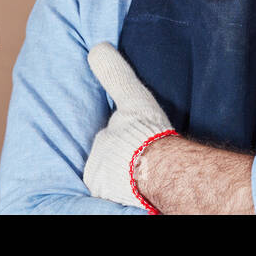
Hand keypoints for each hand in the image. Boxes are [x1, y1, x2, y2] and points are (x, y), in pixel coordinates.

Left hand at [83, 42, 174, 208]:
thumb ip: (114, 75)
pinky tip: (149, 191)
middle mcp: (98, 174)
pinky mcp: (122, 207)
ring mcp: (109, 193)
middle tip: (143, 157)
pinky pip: (126, 200)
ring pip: (117, 184)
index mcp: (99, 149)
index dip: (120, 140)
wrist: (159, 170)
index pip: (107, 144)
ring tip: (148, 175)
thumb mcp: (132, 98)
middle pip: (110, 165)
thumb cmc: (147, 134)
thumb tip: (97, 48)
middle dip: (123, 161)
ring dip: (129, 180)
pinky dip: (136, 195)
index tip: (133, 141)